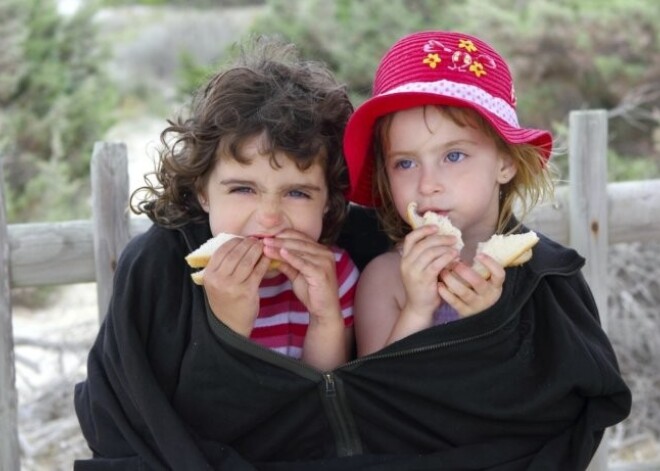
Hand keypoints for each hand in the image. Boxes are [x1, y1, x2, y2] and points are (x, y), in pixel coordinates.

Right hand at [202, 237, 270, 335]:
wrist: (230, 325)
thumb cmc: (225, 300)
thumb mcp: (217, 282)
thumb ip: (223, 265)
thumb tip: (237, 242)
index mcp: (209, 274)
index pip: (222, 250)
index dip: (234, 241)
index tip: (243, 238)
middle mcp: (219, 279)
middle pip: (235, 254)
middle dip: (247, 243)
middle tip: (255, 240)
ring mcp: (233, 286)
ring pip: (247, 261)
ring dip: (256, 250)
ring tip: (262, 246)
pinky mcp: (247, 291)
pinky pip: (258, 271)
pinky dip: (264, 262)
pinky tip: (267, 258)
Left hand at [262, 230, 348, 369]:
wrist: (324, 310)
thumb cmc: (312, 292)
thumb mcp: (296, 275)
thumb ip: (287, 264)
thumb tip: (271, 254)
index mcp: (320, 250)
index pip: (300, 237)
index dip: (283, 235)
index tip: (266, 236)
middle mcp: (325, 253)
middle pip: (298, 242)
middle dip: (279, 240)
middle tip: (263, 239)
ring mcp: (325, 261)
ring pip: (299, 251)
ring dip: (281, 248)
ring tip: (266, 246)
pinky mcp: (321, 272)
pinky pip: (303, 263)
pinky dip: (291, 258)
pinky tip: (280, 253)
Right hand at [400, 225, 459, 317]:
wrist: (419, 308)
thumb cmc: (423, 287)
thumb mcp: (420, 269)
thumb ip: (426, 256)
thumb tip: (442, 240)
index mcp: (404, 259)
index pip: (410, 238)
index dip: (423, 230)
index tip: (436, 227)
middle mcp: (406, 263)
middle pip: (423, 243)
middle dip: (439, 238)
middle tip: (453, 238)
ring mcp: (413, 272)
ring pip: (430, 252)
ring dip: (445, 247)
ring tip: (456, 247)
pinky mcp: (423, 279)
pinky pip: (436, 264)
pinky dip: (446, 257)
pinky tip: (455, 256)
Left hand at [438, 253, 504, 316]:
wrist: (479, 317)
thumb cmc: (480, 291)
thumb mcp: (486, 281)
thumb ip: (481, 268)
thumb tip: (468, 247)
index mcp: (496, 286)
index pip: (499, 274)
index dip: (490, 264)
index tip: (478, 254)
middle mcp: (488, 296)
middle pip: (478, 282)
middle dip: (464, 271)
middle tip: (454, 262)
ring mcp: (476, 305)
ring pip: (464, 292)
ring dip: (451, 280)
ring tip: (443, 271)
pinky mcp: (465, 312)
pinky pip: (454, 302)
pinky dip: (445, 293)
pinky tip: (439, 285)